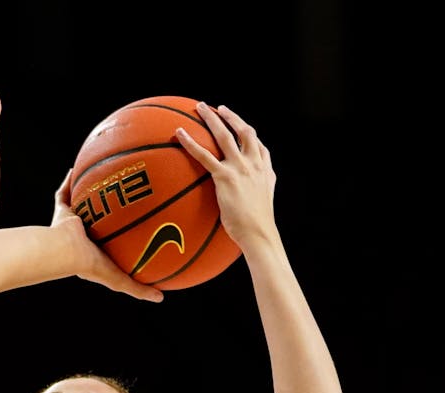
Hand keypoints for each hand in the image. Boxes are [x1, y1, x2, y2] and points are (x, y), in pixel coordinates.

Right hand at [50, 170, 163, 302]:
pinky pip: (64, 193)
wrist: (66, 253)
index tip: (135, 226)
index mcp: (96, 251)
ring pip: (82, 204)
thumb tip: (161, 299)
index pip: (112, 242)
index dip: (121, 235)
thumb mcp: (120, 280)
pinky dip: (68, 181)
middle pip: (99, 220)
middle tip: (126, 196)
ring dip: (90, 192)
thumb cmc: (91, 266)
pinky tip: (78, 167)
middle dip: (108, 210)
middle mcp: (84, 236)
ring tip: (106, 176)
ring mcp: (72, 223)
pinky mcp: (62, 212)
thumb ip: (138, 289)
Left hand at [176, 103, 277, 253]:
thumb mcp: (259, 205)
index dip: (248, 133)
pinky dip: (190, 142)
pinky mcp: (225, 176)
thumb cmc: (255, 226)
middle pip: (244, 131)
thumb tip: (240, 200)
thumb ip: (252, 195)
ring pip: (225, 135)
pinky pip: (203, 155)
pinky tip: (179, 133)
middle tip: (217, 108)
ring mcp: (240, 168)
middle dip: (230, 117)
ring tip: (200, 107)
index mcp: (265, 170)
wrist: (258, 232)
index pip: (258, 145)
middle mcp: (254, 164)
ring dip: (212, 118)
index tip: (239, 124)